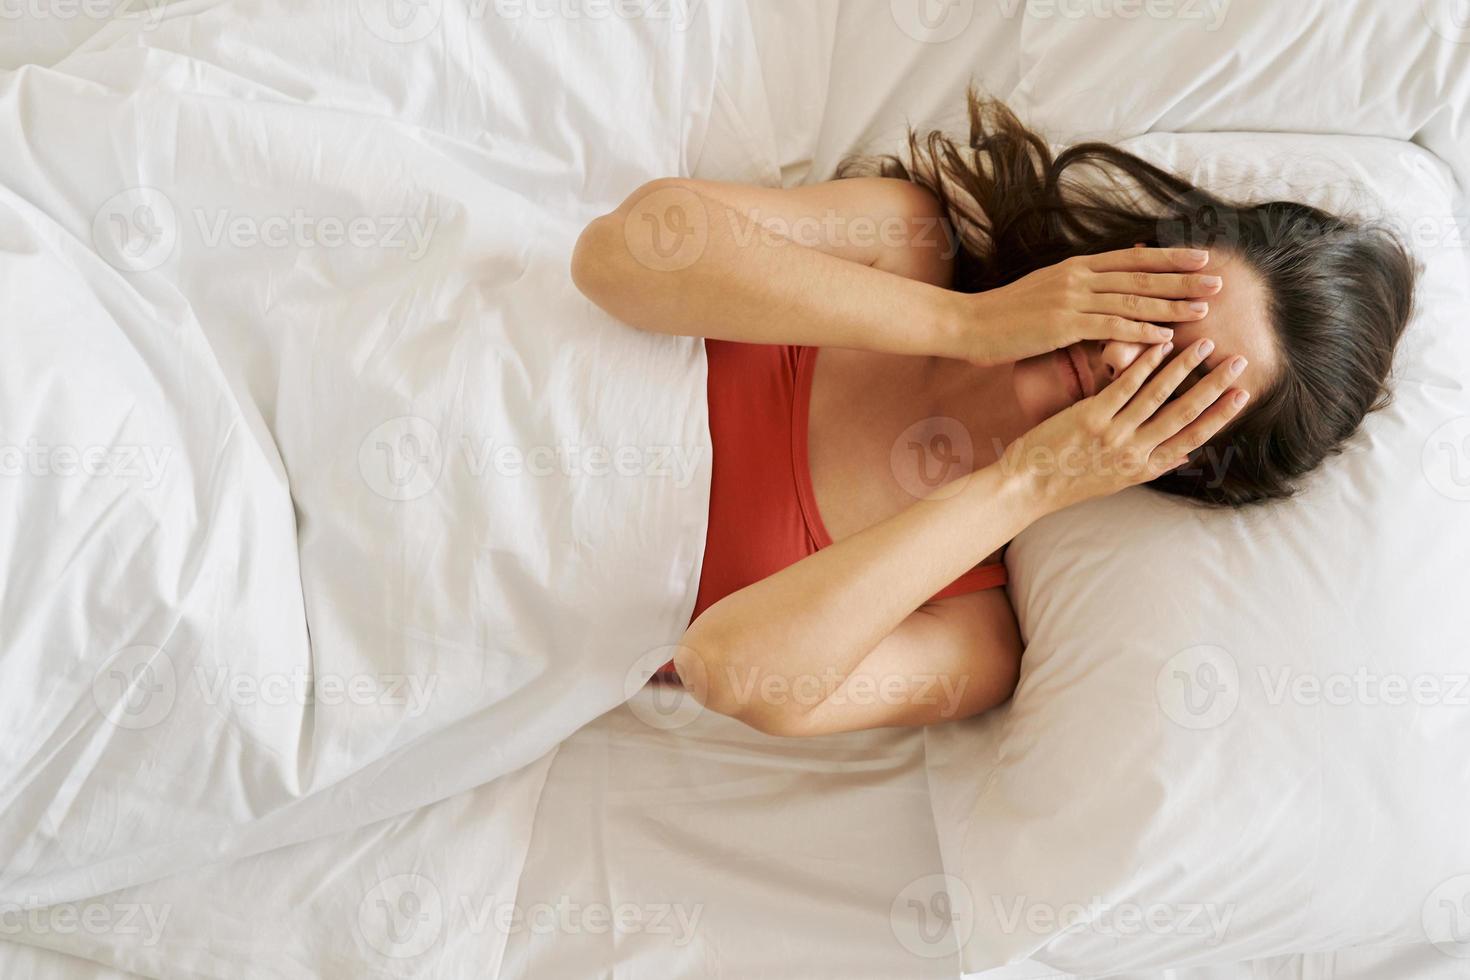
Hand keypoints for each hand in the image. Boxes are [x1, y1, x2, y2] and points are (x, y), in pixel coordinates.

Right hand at [955, 247, 1223, 366]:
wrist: (969, 323)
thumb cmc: (1005, 315)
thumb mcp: (1044, 290)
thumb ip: (1077, 286)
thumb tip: (1104, 285)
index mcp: (1075, 267)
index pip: (1132, 258)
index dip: (1168, 258)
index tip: (1199, 258)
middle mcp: (1078, 278)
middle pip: (1140, 276)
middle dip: (1182, 279)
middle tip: (1216, 280)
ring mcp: (1071, 300)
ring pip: (1132, 301)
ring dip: (1171, 305)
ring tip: (1203, 309)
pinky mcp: (1063, 325)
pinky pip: (1111, 328)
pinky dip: (1141, 333)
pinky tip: (1165, 339)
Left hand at [1000, 337, 1250, 511]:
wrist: (1027, 487)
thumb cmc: (1070, 481)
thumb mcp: (1117, 482)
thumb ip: (1152, 466)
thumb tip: (1184, 456)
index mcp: (1145, 468)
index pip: (1194, 438)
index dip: (1222, 415)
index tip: (1244, 394)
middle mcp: (1134, 452)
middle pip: (1185, 414)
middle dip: (1216, 386)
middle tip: (1240, 361)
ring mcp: (1113, 434)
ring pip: (1159, 395)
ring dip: (1185, 367)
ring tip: (1205, 344)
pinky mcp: (1090, 418)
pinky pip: (1124, 386)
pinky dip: (1144, 364)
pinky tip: (1160, 345)